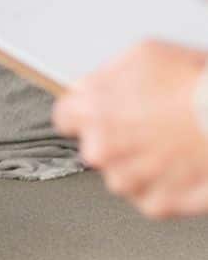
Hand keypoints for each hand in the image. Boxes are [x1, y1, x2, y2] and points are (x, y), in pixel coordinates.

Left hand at [53, 40, 207, 218]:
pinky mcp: (154, 204)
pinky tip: (181, 167)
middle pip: (96, 147)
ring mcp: (127, 180)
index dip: (85, 115)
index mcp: (93, 109)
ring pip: (123, 175)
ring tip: (172, 148)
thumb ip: (110, 73)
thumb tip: (98, 82)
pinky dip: (164, 187)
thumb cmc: (197, 85)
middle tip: (151, 129)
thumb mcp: (146, 55)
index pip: (65, 117)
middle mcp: (101, 148)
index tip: (99, 116)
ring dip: (140, 166)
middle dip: (118, 140)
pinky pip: (150, 197)